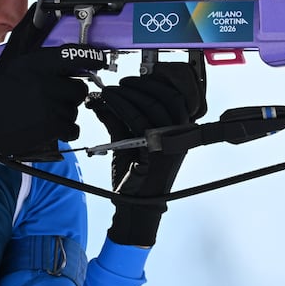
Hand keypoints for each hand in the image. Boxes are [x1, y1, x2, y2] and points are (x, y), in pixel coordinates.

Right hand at [0, 42, 106, 163]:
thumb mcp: (16, 68)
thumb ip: (43, 62)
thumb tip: (74, 58)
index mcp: (34, 64)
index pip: (73, 55)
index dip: (91, 57)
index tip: (99, 60)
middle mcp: (43, 81)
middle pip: (79, 87)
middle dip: (71, 94)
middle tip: (54, 98)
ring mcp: (49, 104)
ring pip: (76, 109)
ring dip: (65, 113)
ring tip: (43, 113)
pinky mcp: (51, 126)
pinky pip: (73, 128)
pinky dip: (65, 130)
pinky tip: (48, 126)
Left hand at [87, 60, 206, 245]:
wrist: (134, 204)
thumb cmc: (135, 175)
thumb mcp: (130, 141)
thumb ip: (121, 119)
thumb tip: (104, 99)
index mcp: (180, 131)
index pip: (174, 98)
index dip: (154, 84)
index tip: (133, 81)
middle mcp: (180, 135)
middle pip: (164, 98)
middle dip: (139, 86)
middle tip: (118, 85)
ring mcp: (169, 143)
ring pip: (150, 106)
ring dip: (125, 94)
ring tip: (107, 92)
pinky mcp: (155, 150)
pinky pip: (137, 121)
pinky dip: (119, 107)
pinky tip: (105, 103)